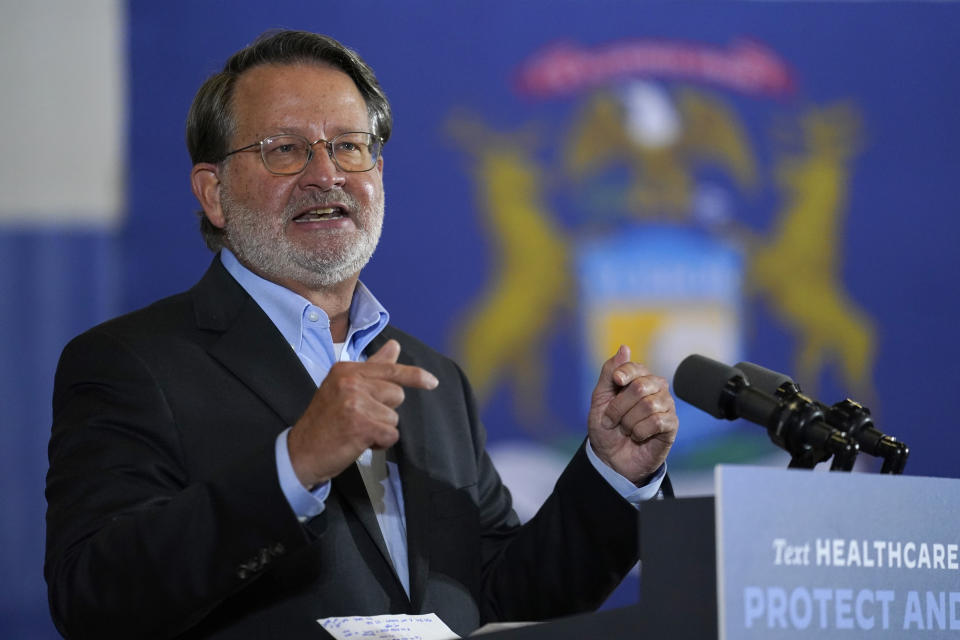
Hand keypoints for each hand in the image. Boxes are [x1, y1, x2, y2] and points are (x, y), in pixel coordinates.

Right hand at [287, 339, 437, 487]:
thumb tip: (394, 346)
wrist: (302, 452)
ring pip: (393, 417)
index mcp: (346, 370)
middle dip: (384, 410)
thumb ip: (372, 367)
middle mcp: (350, 382)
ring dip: (380, 429)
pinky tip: (358, 442)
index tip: (432, 382)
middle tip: (359, 418)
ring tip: (356, 430)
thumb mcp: (344, 388)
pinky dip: (379, 443)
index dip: (414, 376)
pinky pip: (390, 434)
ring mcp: (355, 403)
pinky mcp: (360, 425)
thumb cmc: (326, 421)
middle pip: (396, 394)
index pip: (390, 370)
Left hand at [587, 345, 677, 484]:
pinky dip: (640, 432)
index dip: (623, 374)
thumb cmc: (607, 427)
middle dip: (619, 407)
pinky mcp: (671, 425)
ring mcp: (666, 405)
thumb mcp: (600, 399)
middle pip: (640, 387)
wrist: (611, 458)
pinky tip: (638, 436)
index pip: (635, 367)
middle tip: (612, 420)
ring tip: (626, 429)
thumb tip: (624, 348)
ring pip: (648, 405)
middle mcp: (656, 388)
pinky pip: (656, 422)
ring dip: (628, 422)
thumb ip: (609, 373)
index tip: (616, 382)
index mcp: (638, 378)